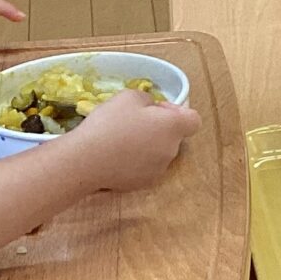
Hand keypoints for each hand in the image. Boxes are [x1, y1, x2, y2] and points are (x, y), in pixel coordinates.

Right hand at [72, 95, 201, 192]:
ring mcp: (159, 169)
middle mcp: (172, 150)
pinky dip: (137, 161)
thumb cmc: (110, 122)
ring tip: (121, 141)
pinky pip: (146, 166)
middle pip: (174, 136)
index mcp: (174, 127)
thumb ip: (148, 99)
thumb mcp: (129, 96)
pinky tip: (116, 157)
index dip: (177, 112)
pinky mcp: (144, 183)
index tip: (156, 110)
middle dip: (159, 128)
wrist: (86, 159)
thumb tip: (152, 110)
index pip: (194, 120)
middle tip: (133, 123)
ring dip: (148, 145)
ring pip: (159, 152)